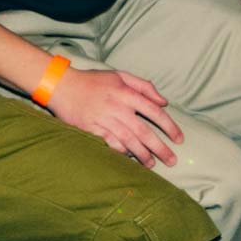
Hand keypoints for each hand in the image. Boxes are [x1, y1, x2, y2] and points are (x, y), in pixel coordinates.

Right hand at [46, 66, 181, 167]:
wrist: (61, 86)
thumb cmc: (92, 81)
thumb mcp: (119, 75)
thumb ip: (143, 86)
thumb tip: (163, 102)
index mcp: (126, 93)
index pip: (155, 112)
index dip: (170, 126)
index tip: (179, 139)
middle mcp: (118, 108)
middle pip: (144, 132)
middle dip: (160, 148)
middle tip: (172, 160)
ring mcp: (104, 120)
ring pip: (129, 141)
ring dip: (143, 155)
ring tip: (152, 164)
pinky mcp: (92, 130)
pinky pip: (111, 145)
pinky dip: (122, 152)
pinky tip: (130, 158)